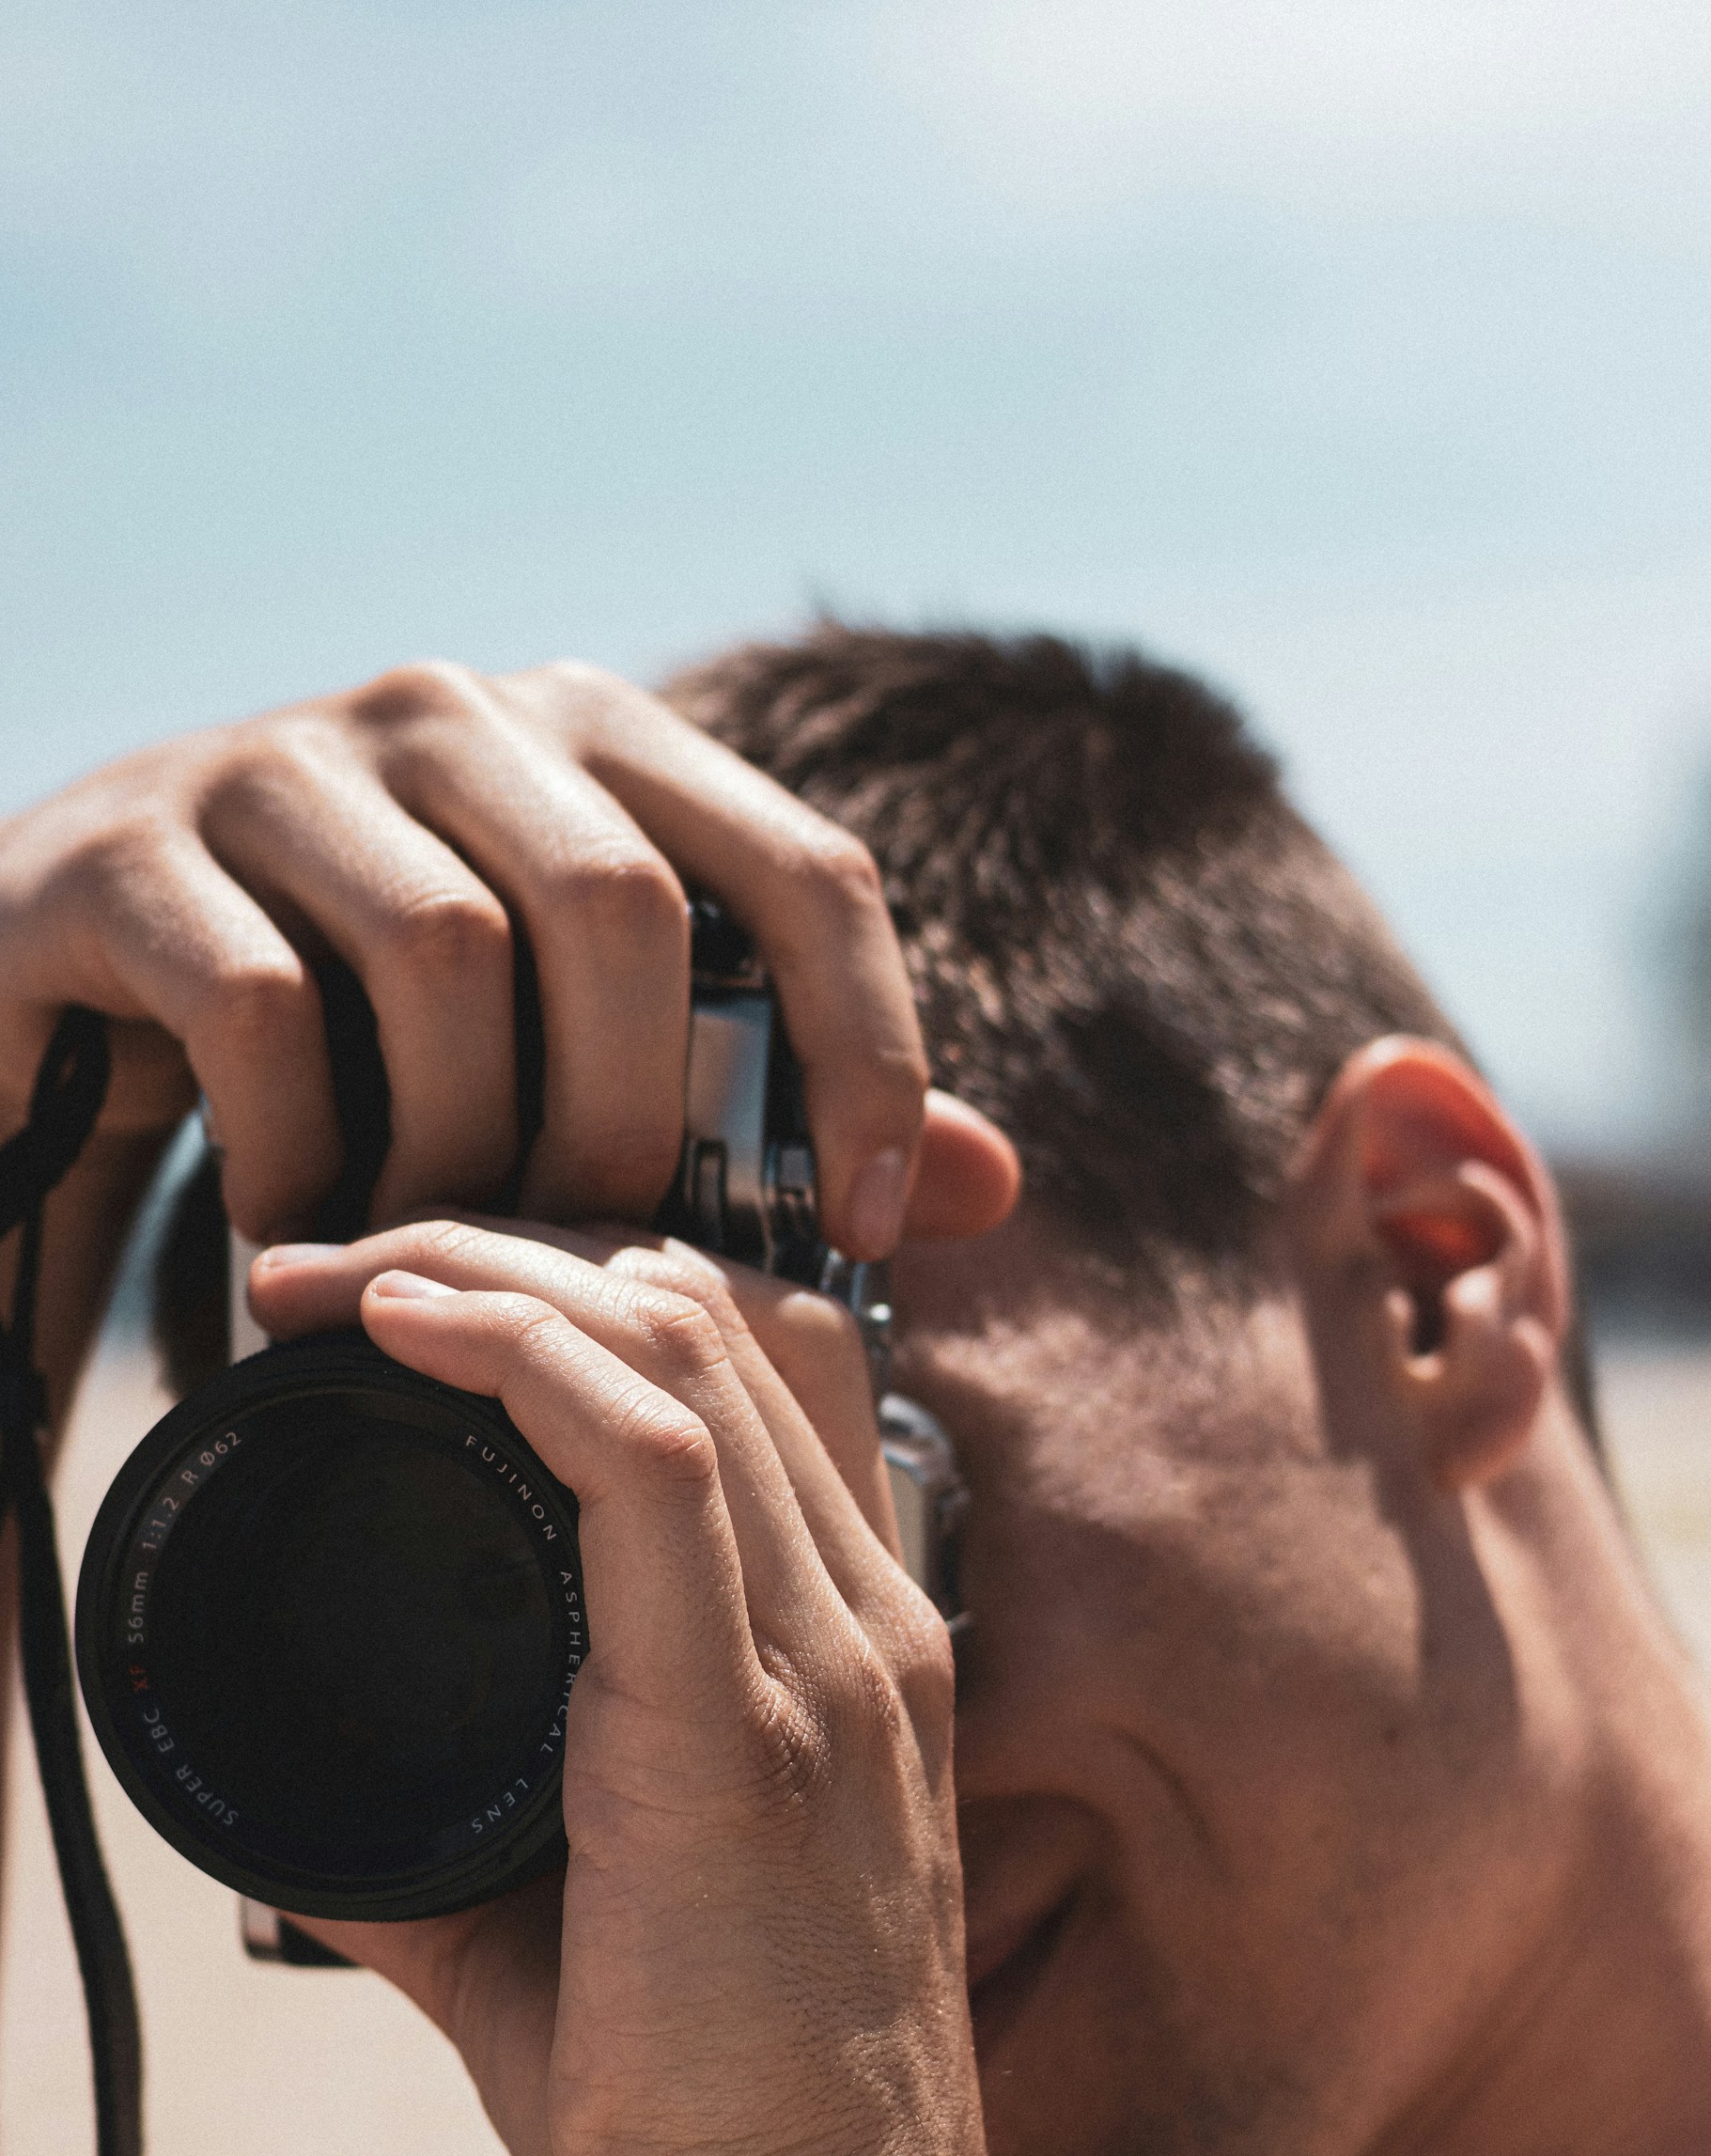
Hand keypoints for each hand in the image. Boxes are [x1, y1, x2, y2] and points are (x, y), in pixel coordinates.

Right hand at [0, 660, 931, 1253]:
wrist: (63, 987)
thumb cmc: (365, 1035)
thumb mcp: (574, 1049)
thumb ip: (774, 1099)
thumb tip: (989, 1182)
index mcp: (593, 738)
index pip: (804, 867)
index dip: (869, 1051)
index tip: (866, 1222)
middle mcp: (448, 711)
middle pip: (625, 913)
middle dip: (630, 1125)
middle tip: (591, 1259)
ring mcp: (277, 760)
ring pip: (450, 958)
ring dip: (461, 1153)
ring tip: (439, 1254)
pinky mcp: (128, 852)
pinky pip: (268, 1015)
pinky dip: (303, 1163)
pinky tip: (301, 1235)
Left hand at [253, 1221, 1014, 2155]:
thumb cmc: (727, 2130)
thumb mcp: (581, 1935)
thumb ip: (461, 1846)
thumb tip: (299, 1817)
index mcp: (845, 1657)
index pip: (748, 1375)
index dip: (586, 1294)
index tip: (420, 1315)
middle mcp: (861, 1625)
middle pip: (707, 1316)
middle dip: (512, 1248)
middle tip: (341, 1270)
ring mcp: (825, 1664)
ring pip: (680, 1347)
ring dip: (491, 1273)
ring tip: (340, 1277)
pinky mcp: (746, 1728)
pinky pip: (649, 1459)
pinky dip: (519, 1357)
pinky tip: (405, 1329)